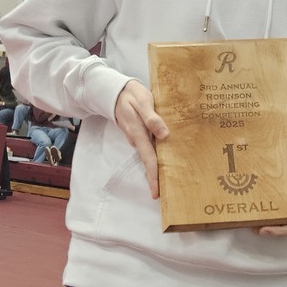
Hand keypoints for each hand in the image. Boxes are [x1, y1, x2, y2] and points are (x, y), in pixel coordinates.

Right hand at [115, 80, 168, 198]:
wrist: (115, 91)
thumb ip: (152, 118)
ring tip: (170, 181)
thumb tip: (165, 135)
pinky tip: (168, 160)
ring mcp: (137, 138)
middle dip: (156, 178)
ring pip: (150, 155)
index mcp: (138, 133)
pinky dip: (157, 155)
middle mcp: (137, 139)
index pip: (148, 158)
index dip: (153, 176)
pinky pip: (150, 148)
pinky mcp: (139, 135)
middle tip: (166, 194)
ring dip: (158, 168)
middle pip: (149, 162)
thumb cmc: (131, 95)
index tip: (156, 193)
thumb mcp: (143, 102)